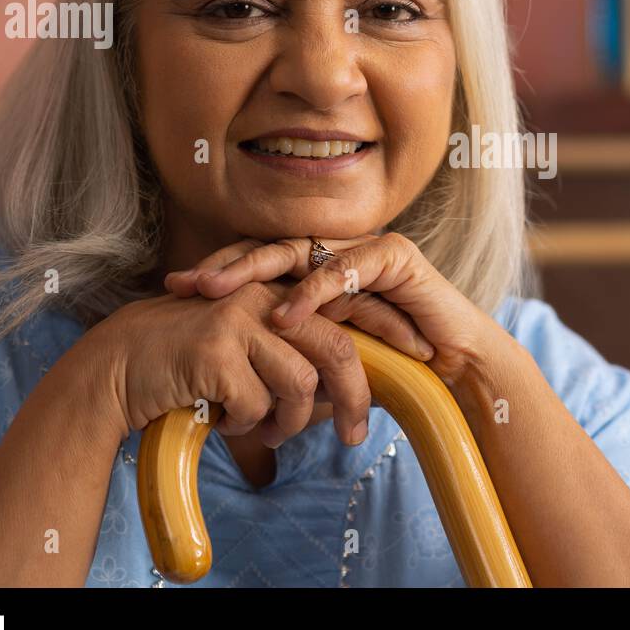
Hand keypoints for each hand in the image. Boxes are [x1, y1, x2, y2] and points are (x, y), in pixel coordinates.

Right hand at [83, 282, 374, 447]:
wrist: (114, 367)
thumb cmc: (184, 366)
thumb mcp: (243, 353)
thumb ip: (289, 362)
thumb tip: (344, 398)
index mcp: (274, 292)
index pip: (340, 320)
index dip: (375, 351)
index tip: (397, 381)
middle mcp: (260, 296)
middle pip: (335, 349)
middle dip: (353, 399)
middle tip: (354, 436)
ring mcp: (237, 319)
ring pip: (300, 384)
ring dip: (287, 422)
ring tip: (262, 431)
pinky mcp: (216, 350)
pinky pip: (256, 404)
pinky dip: (243, 424)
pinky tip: (221, 419)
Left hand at [164, 234, 520, 394]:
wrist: (454, 370)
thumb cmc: (392, 368)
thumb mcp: (324, 360)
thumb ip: (286, 355)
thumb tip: (225, 382)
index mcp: (319, 269)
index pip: (261, 262)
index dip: (219, 273)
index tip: (175, 292)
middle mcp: (338, 251)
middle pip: (271, 248)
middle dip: (224, 266)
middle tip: (184, 284)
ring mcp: (364, 247)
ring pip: (300, 250)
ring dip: (254, 272)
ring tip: (216, 293)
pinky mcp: (394, 255)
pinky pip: (344, 269)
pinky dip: (313, 292)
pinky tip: (283, 313)